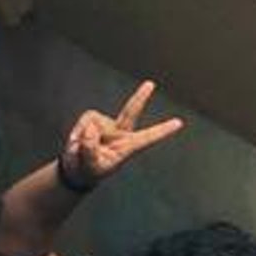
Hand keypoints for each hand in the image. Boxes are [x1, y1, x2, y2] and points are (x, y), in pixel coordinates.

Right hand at [58, 80, 182, 189]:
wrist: (77, 169)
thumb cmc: (88, 171)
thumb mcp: (90, 166)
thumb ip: (90, 150)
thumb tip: (90, 129)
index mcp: (127, 148)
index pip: (147, 138)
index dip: (162, 131)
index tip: (178, 123)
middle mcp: (120, 134)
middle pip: (131, 112)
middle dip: (139, 98)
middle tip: (150, 84)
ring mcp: (108, 126)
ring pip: (95, 122)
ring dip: (84, 136)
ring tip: (80, 149)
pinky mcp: (95, 120)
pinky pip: (87, 119)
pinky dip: (78, 130)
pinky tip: (77, 140)